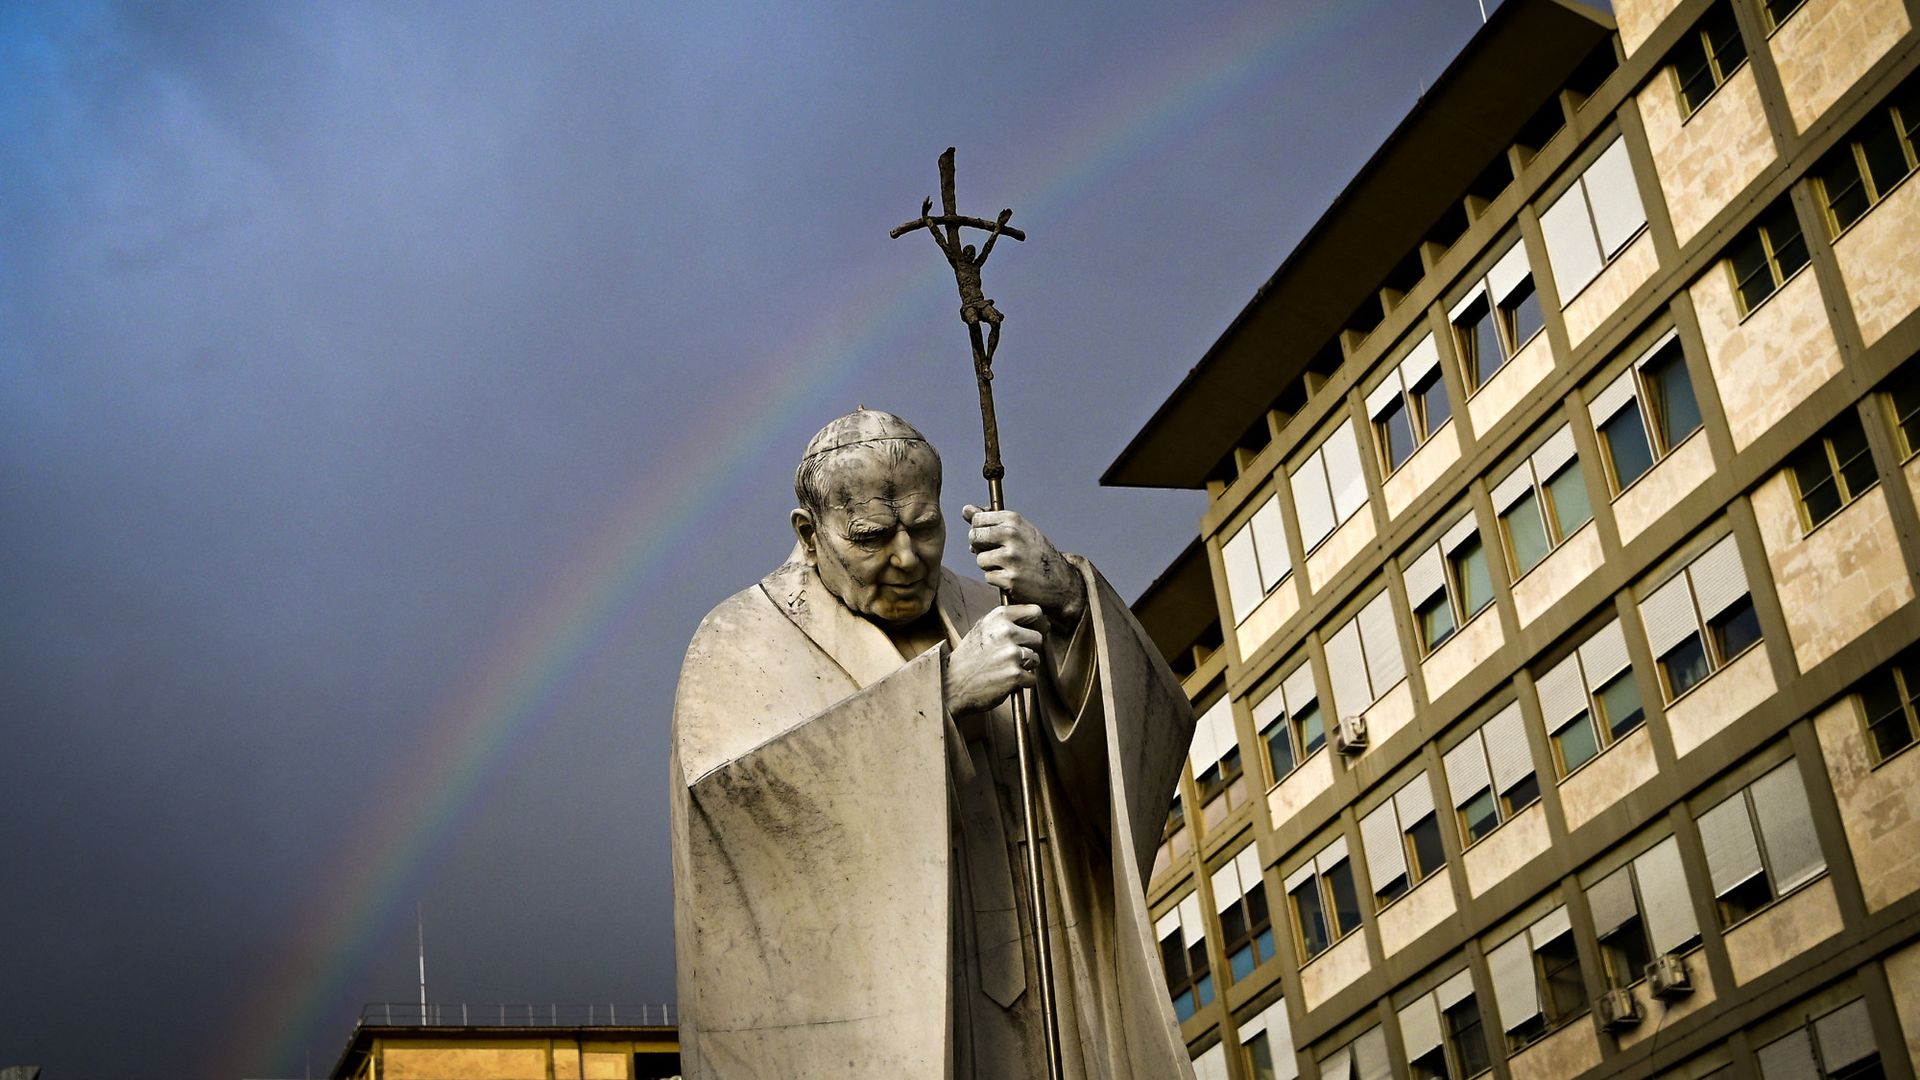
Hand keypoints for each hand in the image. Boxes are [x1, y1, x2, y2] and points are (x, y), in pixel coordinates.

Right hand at [945, 604, 1045, 715]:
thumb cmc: (968, 657)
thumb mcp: (983, 628)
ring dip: (1024, 667)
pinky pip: (1032, 678)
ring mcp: (1012, 653)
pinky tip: (1004, 681)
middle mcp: (1007, 632)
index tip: (1033, 631)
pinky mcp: (1015, 674)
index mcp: (999, 616)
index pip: (1035, 611)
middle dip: (1028, 649)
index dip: (1037, 623)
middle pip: (1038, 638)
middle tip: (1010, 656)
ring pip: (1035, 659)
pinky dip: (1022, 682)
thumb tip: (1035, 618)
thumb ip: (1006, 621)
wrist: (952, 684)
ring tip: (1004, 668)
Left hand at [962, 506, 1086, 628]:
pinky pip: (988, 577)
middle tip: (993, 552)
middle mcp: (1012, 535)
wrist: (1060, 580)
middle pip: (974, 537)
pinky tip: (1011, 577)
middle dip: (978, 546)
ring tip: (1006, 565)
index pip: (977, 519)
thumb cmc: (1035, 552)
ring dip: (989, 565)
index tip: (987, 536)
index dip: (978, 529)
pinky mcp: (1010, 578)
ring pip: (980, 559)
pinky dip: (997, 579)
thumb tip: (966, 510)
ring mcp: (1011, 558)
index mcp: (1014, 520)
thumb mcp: (1019, 530)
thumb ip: (991, 519)